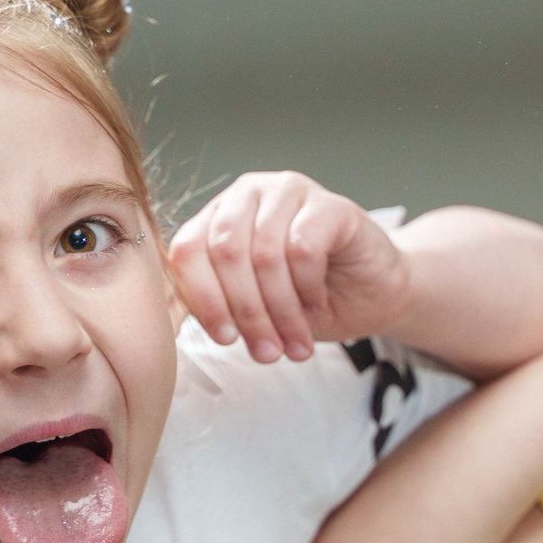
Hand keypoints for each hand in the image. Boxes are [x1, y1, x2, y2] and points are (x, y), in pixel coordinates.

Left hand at [167, 172, 411, 361]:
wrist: (374, 293)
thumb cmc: (310, 297)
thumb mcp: (253, 303)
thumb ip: (214, 300)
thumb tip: (169, 319)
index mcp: (220, 214)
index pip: (189, 249)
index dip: (203, 298)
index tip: (225, 339)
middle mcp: (250, 194)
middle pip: (225, 252)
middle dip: (245, 311)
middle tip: (266, 351)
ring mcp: (291, 192)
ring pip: (264, 255)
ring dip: (279, 311)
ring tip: (294, 343)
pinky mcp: (331, 204)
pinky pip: (304, 249)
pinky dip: (307, 288)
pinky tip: (317, 304)